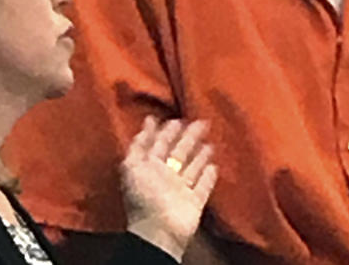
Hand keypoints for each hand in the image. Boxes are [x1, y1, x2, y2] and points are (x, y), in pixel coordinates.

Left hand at [120, 117, 217, 262]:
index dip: (165, 131)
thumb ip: (140, 144)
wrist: (159, 231)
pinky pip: (203, 187)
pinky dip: (208, 177)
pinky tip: (215, 165)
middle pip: (178, 152)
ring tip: (209, 141)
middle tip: (199, 121)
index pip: (158, 144)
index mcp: (149, 167)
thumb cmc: (144, 196)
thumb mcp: (133, 165)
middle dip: (187, 137)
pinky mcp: (194, 202)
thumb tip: (148, 120)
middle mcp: (165, 176)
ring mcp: (180, 190)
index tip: (175, 118)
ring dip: (200, 155)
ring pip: (192, 168)